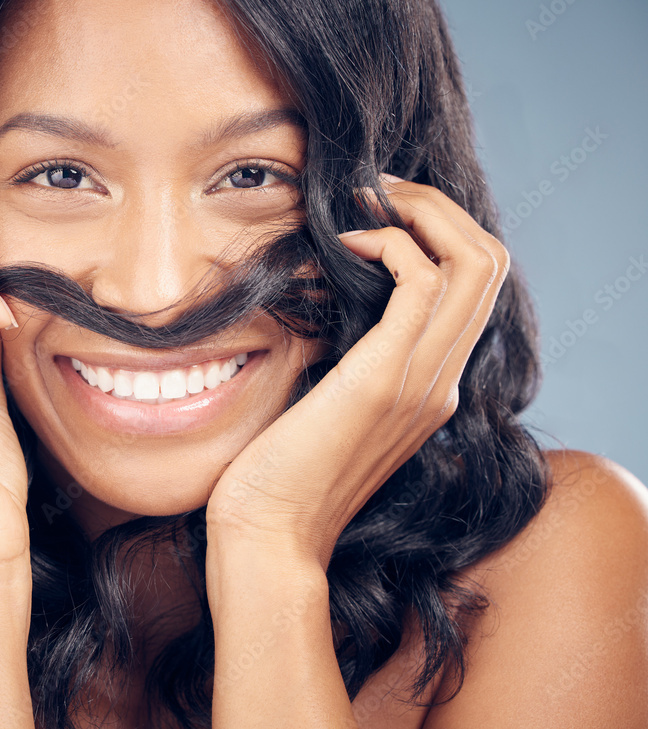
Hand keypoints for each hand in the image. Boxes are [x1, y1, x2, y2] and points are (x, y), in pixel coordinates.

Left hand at [206, 174, 509, 569]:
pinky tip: (346, 245)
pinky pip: (423, 284)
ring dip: (423, 213)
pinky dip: (392, 246)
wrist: (268, 534)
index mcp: (428, 387)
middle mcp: (440, 382)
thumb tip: (325, 294)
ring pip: (473, 264)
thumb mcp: (324, 403)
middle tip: (381, 193)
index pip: (472, 289)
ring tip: (370, 203)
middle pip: (488, 264)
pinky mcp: (385, 380)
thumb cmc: (278, 472)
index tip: (380, 213)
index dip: (439, 234)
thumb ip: (345, 358)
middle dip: (439, 208)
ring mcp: (422, 383)